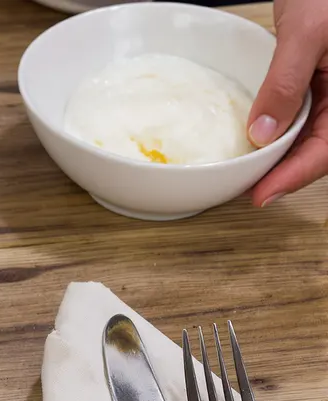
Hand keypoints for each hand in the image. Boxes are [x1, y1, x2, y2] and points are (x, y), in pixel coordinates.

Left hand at [248, 0, 327, 205]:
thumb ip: (285, 83)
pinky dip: (281, 134)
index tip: (263, 194)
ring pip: (312, 137)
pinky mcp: (320, 86)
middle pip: (321, 149)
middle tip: (250, 192)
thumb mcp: (305, 35)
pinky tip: (258, 144)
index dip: (296, 175)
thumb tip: (262, 133)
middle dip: (287, 174)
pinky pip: (303, 118)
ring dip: (283, 158)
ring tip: (251, 176)